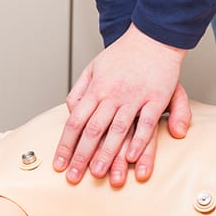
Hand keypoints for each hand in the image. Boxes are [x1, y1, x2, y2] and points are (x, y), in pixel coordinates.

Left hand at [54, 24, 190, 185]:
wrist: (151, 37)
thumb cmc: (121, 56)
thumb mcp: (92, 68)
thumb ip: (79, 92)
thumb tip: (70, 111)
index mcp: (95, 89)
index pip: (75, 122)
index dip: (66, 145)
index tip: (59, 164)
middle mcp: (112, 95)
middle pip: (92, 130)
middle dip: (81, 156)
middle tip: (74, 177)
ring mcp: (134, 97)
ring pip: (117, 130)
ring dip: (107, 154)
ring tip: (98, 174)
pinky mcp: (156, 98)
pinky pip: (147, 123)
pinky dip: (138, 141)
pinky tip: (130, 157)